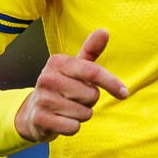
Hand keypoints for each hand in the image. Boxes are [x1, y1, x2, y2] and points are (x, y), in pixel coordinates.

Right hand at [14, 29, 129, 141]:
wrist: (34, 111)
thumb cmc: (62, 86)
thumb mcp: (75, 67)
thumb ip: (91, 50)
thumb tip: (104, 31)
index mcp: (57, 62)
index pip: (93, 71)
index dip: (112, 83)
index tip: (124, 93)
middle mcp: (47, 78)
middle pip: (91, 95)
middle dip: (90, 100)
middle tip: (76, 98)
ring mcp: (42, 99)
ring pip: (84, 113)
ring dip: (82, 114)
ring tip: (68, 109)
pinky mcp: (40, 119)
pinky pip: (73, 127)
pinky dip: (73, 126)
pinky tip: (62, 120)